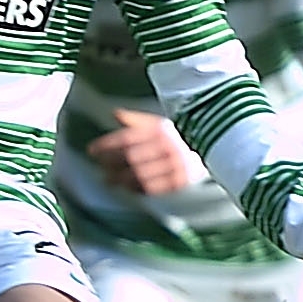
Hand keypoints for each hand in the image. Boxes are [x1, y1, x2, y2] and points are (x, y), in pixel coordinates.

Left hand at [84, 111, 201, 194]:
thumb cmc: (178, 136)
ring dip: (120, 179)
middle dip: (111, 163)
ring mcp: (174, 164)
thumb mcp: (159, 123)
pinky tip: (125, 188)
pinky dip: (136, 188)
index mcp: (160, 130)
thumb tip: (115, 113)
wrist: (210, 150)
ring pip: (140, 174)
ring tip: (108, 180)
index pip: (127, 137)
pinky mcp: (179, 181)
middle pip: (131, 157)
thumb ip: (137, 120)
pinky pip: (153, 187)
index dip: (107, 144)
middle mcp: (167, 146)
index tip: (92, 150)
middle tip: (100, 166)